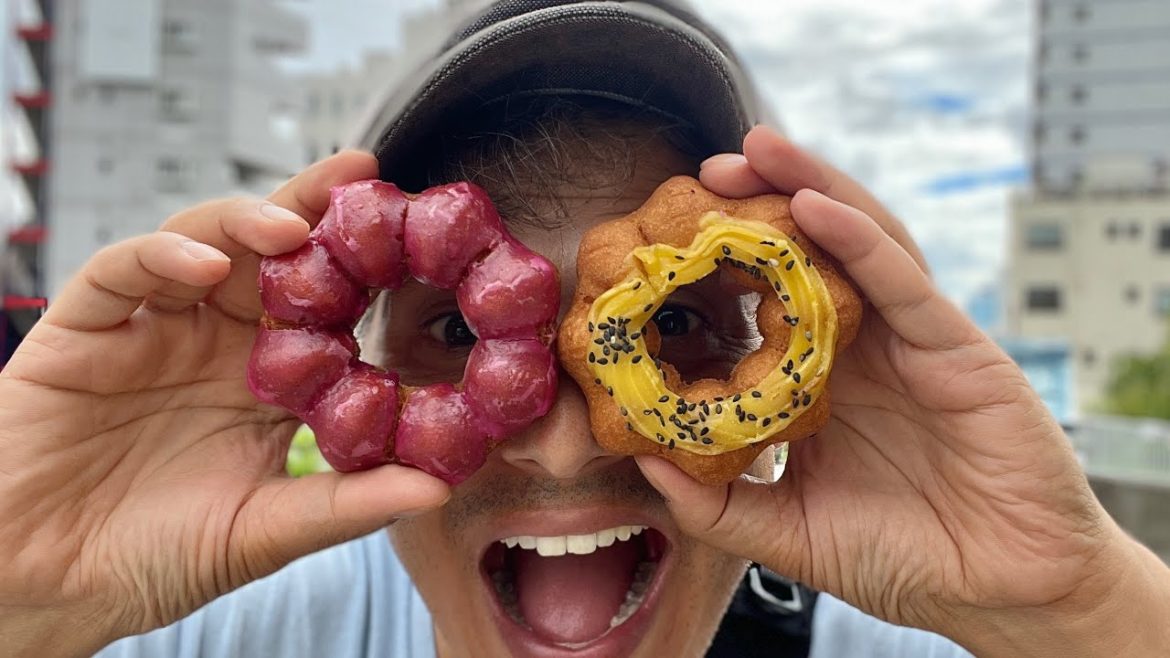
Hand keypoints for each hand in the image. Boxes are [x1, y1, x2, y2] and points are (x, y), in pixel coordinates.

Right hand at [0, 152, 449, 655]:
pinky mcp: (84, 331)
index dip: (368, 267)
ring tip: (290, 227)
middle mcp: (215, 342)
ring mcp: (152, 329)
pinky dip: (159, 259)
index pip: (326, 306)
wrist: (46, 587)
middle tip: (362, 177)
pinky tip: (202, 267)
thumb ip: (346, 504)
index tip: (421, 234)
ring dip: (245, 223)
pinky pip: (119, 273)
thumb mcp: (263, 532)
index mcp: (267, 381)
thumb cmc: (154, 559)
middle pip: (271, 256)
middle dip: (313, 210)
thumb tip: (442, 484)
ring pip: (202, 244)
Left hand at [637, 127, 1169, 655]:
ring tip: (759, 149)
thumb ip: (722, 504)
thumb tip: (648, 465)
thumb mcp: (792, 534)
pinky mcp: (957, 347)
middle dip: (764, 200)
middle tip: (707, 168)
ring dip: (811, 188)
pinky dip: (860, 238)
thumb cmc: (907, 562)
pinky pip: (905, 281)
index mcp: (823, 382)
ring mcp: (910, 341)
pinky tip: (817, 206)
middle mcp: (864, 349)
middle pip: (812, 254)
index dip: (723, 264)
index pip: (769, 302)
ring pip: (860, 243)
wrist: (1005, 596)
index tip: (666, 237)